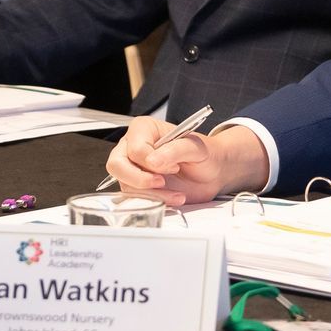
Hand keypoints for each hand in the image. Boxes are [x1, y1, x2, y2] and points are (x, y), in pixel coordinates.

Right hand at [104, 119, 266, 206]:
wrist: (214, 172)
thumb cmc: (206, 153)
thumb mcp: (196, 147)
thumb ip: (175, 149)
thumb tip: (152, 160)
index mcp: (145, 129)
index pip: (134, 147)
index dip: (150, 160)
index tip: (173, 166)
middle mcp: (133, 147)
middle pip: (117, 165)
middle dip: (139, 178)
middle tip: (162, 182)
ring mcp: (133, 168)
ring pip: (126, 184)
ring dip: (152, 193)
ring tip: (177, 193)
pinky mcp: (138, 186)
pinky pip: (135, 197)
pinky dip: (155, 201)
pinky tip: (174, 198)